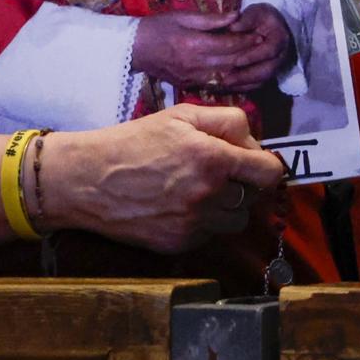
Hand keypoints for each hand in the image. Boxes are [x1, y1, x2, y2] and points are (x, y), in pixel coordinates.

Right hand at [40, 103, 287, 251]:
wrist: (90, 179)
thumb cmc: (134, 141)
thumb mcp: (180, 116)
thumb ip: (225, 121)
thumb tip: (254, 140)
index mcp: (213, 158)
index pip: (269, 172)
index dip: (265, 165)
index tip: (253, 163)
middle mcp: (209, 194)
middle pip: (254, 196)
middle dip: (243, 183)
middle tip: (218, 171)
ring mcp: (195, 223)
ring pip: (236, 220)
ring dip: (226, 206)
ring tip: (199, 190)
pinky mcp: (180, 243)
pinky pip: (210, 234)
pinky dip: (203, 221)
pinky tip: (179, 205)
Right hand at [132, 10, 259, 87]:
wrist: (135, 50)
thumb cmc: (158, 28)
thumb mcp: (182, 16)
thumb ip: (210, 19)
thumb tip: (236, 16)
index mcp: (193, 44)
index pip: (228, 45)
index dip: (246, 40)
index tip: (259, 35)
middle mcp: (195, 64)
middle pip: (231, 62)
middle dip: (249, 55)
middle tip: (265, 47)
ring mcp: (193, 78)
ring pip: (227, 77)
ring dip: (244, 70)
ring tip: (258, 61)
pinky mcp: (190, 85)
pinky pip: (217, 85)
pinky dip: (232, 81)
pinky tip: (242, 75)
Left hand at [220, 3, 292, 91]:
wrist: (273, 25)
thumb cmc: (262, 17)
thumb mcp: (256, 12)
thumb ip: (246, 19)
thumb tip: (232, 27)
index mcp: (280, 38)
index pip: (269, 51)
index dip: (253, 57)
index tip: (236, 61)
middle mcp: (282, 55)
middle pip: (267, 71)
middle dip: (246, 76)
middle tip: (227, 80)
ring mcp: (277, 66)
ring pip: (263, 80)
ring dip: (244, 84)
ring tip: (225, 84)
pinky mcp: (269, 74)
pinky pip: (258, 84)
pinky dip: (244, 87)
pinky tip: (229, 86)